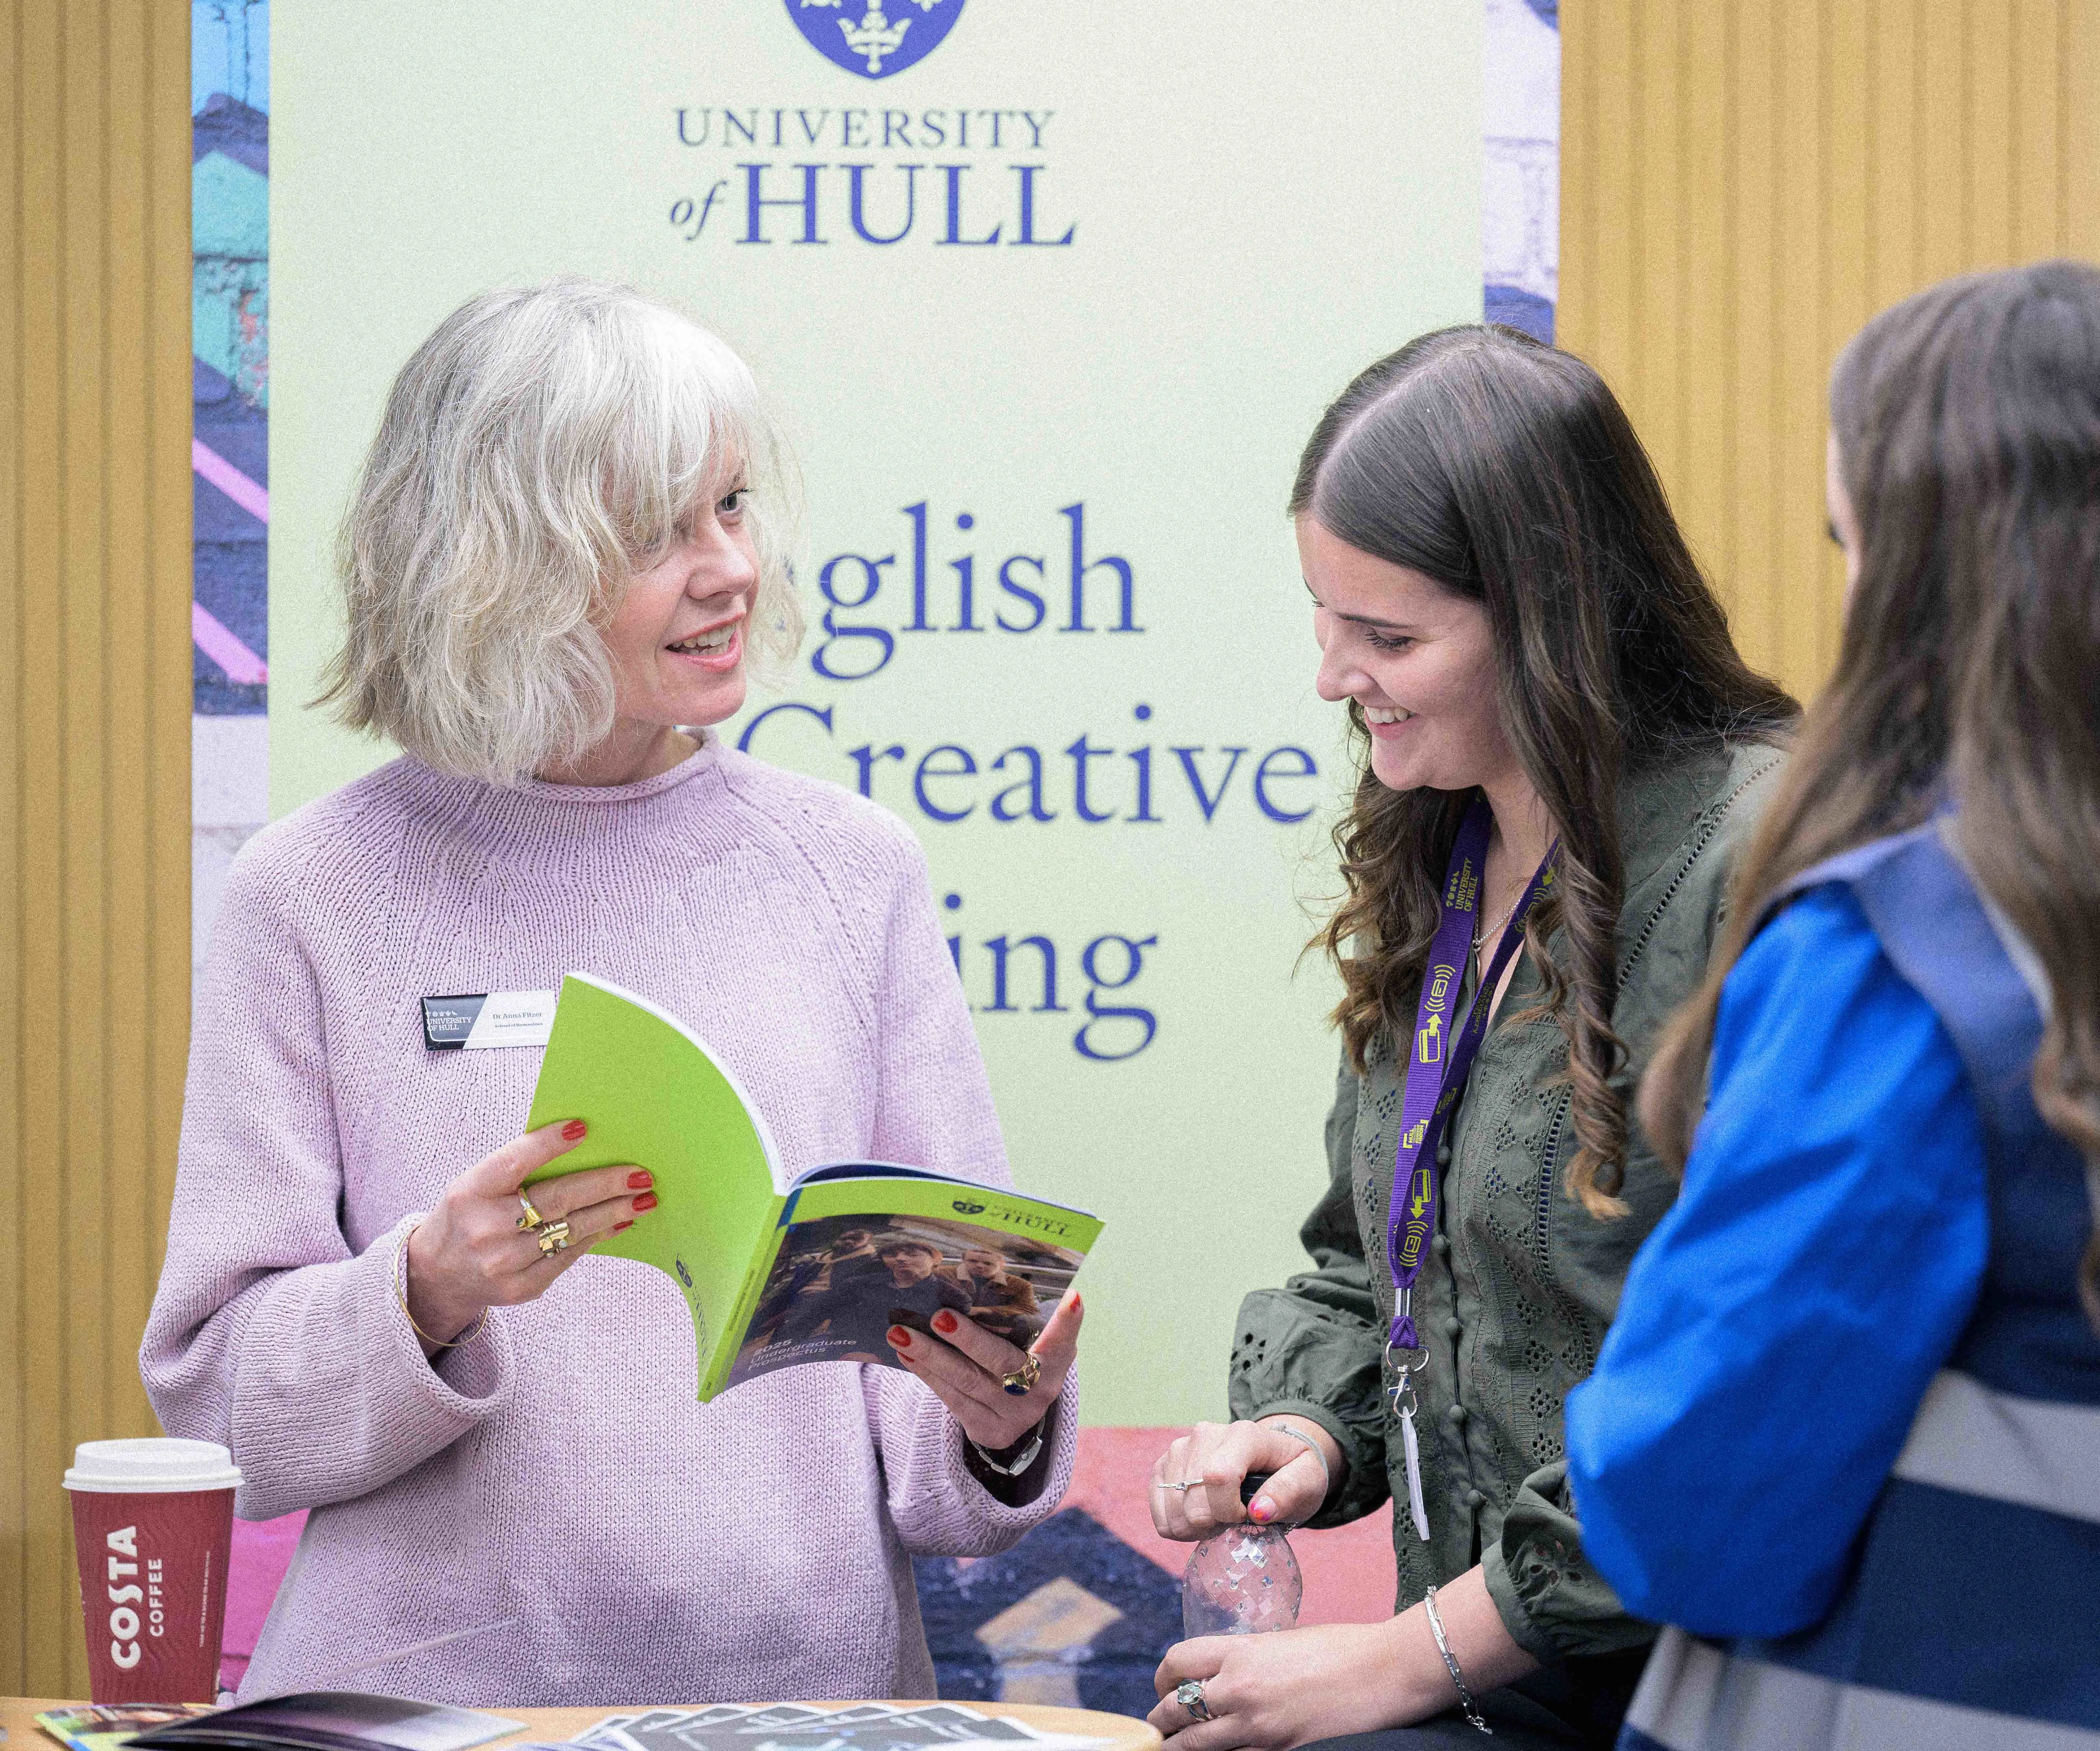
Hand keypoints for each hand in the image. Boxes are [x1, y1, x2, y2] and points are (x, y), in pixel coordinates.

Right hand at [403, 1119, 655, 1343]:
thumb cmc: (468, 1215)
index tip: (583, 1128)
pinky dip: (597, 1236)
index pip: (515, 1162)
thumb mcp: (476, 1185)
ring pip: (570, 1231)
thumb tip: (580, 1144)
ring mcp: (503, 1263)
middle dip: (605, 1185)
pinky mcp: (521, 1288)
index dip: (548, 1145)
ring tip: (644, 1199)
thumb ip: (517, 1168)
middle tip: (642, 1175)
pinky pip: (568, 1256)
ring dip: (613, 1213)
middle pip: (556, 1200)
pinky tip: (620, 1222)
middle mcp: (485, 1228)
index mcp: (471, 1192)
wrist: (436, 1275)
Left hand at [887, 1290, 1082, 1450]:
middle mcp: (1038, 1392)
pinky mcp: (987, 1430)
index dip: (1067, 1322)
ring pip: (966, 1381)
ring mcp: (1012, 1415)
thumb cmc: (1022, 1361)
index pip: (1063, 1340)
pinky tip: (906, 1353)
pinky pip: (951, 1399)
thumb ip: (1024, 1319)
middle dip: (968, 1339)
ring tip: (900, 1332)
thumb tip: (990, 1273)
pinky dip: (926, 1374)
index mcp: (1056, 1363)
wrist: (1018, 1416)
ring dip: (931, 1355)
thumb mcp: (1034, 1343)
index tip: (1074, 1297)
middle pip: (1000, 1362)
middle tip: (939, 1316)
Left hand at [1149, 1620, 1424, 1748]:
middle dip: (1162, 1719)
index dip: (1163, 1677)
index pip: (1177, 1662)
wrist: (1383, 1673)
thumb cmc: (1339, 1649)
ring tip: (1172, 1747)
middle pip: (1176, 1709)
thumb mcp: (1281, 1642)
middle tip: (1160, 1725)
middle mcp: (1240, 1689)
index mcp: (1240, 1652)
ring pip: (1195, 1745)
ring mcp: (1257, 1726)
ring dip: (1180, 1746)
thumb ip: (1246, 1658)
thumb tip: (1222, 1675)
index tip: (1164, 1686)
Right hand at [1150, 1417, 1339, 1539]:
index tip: (1248, 1517)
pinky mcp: (1164, 1464)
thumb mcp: (1307, 1481)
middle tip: (1234, 1522)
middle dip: (1213, 1524)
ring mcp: (1180, 1447)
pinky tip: (1199, 1516)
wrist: (1272, 1458)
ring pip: (1172, 1507)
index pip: (1218, 1476)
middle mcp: (1205, 1434)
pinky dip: (1176, 1524)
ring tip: (1218, 1517)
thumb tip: (1259, 1511)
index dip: (1229, 1511)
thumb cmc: (1292, 1471)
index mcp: (1243, 1434)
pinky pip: (1158, 1508)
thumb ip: (1289, 1492)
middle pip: (1192, 1498)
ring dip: (1194, 1527)